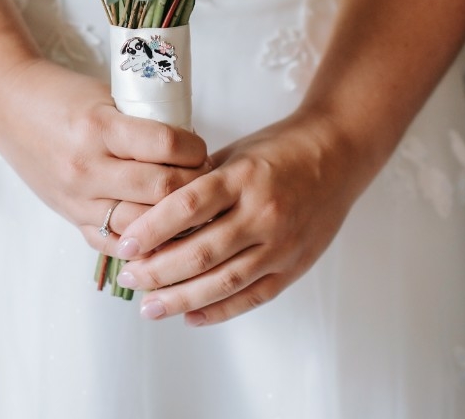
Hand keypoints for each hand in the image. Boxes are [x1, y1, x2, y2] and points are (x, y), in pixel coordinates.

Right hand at [0, 56, 209, 252]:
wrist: (8, 105)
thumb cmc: (62, 94)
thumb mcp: (106, 96)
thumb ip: (142, 123)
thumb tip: (189, 148)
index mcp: (100, 127)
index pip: (166, 145)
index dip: (195, 149)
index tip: (202, 148)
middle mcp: (88, 166)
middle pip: (160, 189)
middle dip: (192, 186)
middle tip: (205, 180)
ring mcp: (77, 197)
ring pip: (141, 224)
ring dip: (171, 220)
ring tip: (188, 209)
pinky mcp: (70, 216)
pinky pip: (112, 242)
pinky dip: (140, 240)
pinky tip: (159, 235)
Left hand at [113, 109, 365, 323]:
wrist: (339, 154)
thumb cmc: (281, 148)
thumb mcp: (236, 153)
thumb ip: (201, 182)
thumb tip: (154, 212)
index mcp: (244, 177)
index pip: (188, 206)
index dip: (152, 228)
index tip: (125, 244)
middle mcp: (263, 213)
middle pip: (201, 251)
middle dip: (158, 271)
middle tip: (129, 277)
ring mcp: (281, 244)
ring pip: (224, 282)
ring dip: (181, 299)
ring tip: (150, 307)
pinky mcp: (294, 266)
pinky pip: (253, 296)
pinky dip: (219, 310)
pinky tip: (191, 316)